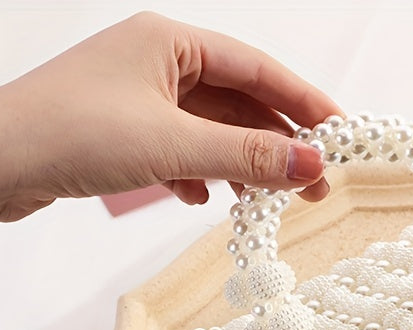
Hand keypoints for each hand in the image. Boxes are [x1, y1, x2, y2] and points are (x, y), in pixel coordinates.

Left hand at [0, 12, 341, 220]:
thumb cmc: (72, 133)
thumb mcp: (173, 144)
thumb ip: (246, 155)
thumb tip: (312, 164)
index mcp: (171, 43)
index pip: (257, 70)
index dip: (304, 102)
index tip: (341, 134)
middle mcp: (159, 64)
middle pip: (239, 104)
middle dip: (277, 146)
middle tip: (312, 186)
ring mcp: (141, 99)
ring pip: (212, 132)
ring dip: (241, 166)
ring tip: (266, 203)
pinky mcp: (125, 133)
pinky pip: (183, 151)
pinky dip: (200, 175)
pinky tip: (200, 198)